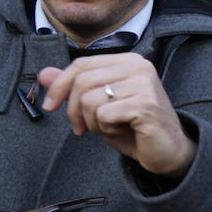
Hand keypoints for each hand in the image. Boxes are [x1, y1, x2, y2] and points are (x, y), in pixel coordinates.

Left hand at [39, 53, 196, 177]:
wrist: (167, 150)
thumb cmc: (133, 127)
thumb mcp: (100, 104)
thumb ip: (74, 87)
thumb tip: (44, 73)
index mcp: (129, 61)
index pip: (81, 64)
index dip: (59, 86)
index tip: (50, 106)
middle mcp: (139, 66)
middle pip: (82, 81)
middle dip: (74, 110)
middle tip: (84, 127)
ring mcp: (144, 83)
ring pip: (90, 99)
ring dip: (93, 121)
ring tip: (110, 127)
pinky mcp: (146, 104)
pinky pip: (104, 115)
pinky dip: (106, 129)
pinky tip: (123, 130)